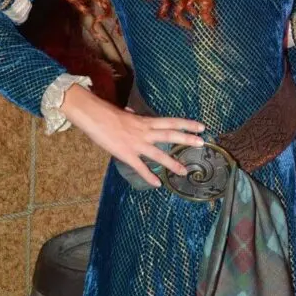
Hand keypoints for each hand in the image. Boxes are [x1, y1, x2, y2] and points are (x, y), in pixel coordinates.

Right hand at [61, 83, 204, 186]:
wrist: (94, 116)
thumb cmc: (107, 113)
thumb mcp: (125, 113)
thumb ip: (132, 115)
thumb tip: (132, 111)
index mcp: (146, 121)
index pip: (171, 121)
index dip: (187, 124)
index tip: (201, 127)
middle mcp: (145, 131)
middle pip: (170, 135)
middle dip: (186, 139)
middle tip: (202, 143)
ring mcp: (136, 143)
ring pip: (158, 154)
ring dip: (172, 163)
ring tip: (184, 172)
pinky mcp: (126, 154)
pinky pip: (140, 167)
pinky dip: (149, 176)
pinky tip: (157, 184)